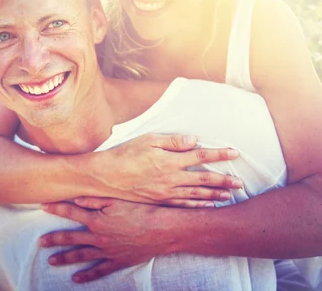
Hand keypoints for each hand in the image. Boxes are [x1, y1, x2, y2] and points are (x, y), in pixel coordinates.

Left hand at [40, 197, 172, 282]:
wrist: (162, 231)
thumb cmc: (141, 211)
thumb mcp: (117, 200)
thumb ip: (94, 200)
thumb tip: (76, 199)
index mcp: (96, 220)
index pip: (71, 213)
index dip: (56, 209)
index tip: (43, 207)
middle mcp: (98, 237)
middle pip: (71, 238)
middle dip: (54, 239)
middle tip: (40, 242)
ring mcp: (107, 251)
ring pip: (81, 256)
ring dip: (65, 258)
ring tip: (51, 261)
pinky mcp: (118, 261)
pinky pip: (99, 270)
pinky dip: (87, 276)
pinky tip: (76, 279)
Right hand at [89, 133, 241, 206]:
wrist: (106, 176)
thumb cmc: (125, 154)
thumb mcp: (147, 140)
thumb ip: (172, 141)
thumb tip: (194, 141)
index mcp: (170, 161)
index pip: (201, 156)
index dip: (219, 155)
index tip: (234, 153)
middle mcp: (171, 178)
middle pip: (204, 179)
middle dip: (224, 180)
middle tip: (240, 182)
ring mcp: (165, 192)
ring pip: (196, 194)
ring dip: (214, 194)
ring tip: (229, 195)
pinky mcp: (159, 201)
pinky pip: (183, 205)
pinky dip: (197, 205)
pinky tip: (207, 205)